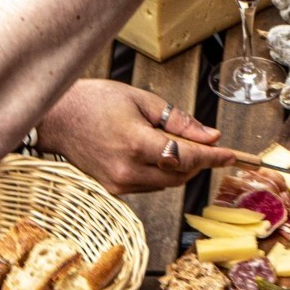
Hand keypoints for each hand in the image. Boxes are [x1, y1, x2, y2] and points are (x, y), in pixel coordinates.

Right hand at [37, 80, 234, 193]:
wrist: (57, 118)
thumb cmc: (96, 101)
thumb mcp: (143, 100)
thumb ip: (180, 121)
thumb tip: (210, 136)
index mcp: (137, 144)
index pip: (187, 157)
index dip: (213, 157)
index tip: (232, 156)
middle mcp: (128, 170)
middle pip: (180, 175)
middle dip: (198, 161)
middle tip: (206, 143)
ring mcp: (119, 183)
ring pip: (166, 184)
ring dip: (181, 168)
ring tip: (175, 142)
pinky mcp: (113, 189)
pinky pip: (149, 185)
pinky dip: (162, 172)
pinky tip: (156, 153)